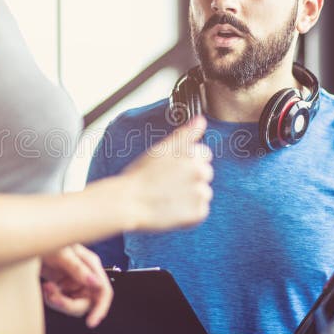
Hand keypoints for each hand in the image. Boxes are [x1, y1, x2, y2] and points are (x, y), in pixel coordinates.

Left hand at [41, 244, 112, 327]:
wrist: (28, 242)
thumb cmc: (47, 240)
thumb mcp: (62, 253)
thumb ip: (78, 268)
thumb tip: (94, 282)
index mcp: (90, 264)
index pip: (103, 291)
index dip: (101, 308)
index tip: (92, 322)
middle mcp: (84, 275)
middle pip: (86, 302)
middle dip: (69, 304)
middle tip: (54, 298)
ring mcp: (72, 281)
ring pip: (72, 304)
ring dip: (58, 301)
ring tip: (47, 288)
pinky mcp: (61, 285)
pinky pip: (61, 301)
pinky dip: (52, 298)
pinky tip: (46, 288)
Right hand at [122, 116, 212, 230]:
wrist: (128, 202)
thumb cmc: (141, 174)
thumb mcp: (161, 149)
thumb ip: (185, 134)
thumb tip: (201, 120)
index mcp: (193, 153)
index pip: (204, 154)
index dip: (187, 162)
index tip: (172, 169)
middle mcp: (200, 171)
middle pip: (206, 174)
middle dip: (191, 178)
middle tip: (168, 183)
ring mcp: (200, 192)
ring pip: (204, 192)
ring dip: (191, 196)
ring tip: (169, 197)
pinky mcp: (198, 212)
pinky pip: (200, 211)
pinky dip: (190, 213)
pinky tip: (173, 209)